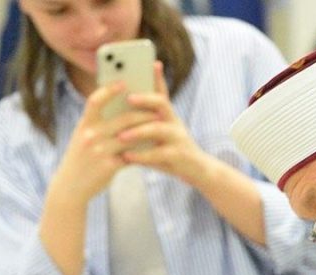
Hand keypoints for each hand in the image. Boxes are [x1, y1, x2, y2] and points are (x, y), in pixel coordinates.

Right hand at [50, 82, 156, 203]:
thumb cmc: (81, 159)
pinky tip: (155, 145)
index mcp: (83, 125)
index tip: (123, 83)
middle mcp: (90, 136)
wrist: (71, 186)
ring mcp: (100, 151)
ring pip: (132, 136)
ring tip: (161, 124)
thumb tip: (122, 110)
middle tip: (158, 108)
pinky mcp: (109, 166)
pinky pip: (133, 155)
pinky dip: (145, 149)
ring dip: (148, 130)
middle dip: (143, 113)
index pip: (94, 101)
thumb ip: (98, 125)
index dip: (109, 90)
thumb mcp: (82, 138)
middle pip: (123, 119)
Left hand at [116, 62, 215, 186]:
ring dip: (138, 131)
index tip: (152, 63)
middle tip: (129, 98)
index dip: (157, 77)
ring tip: (121, 136)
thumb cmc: (172, 150)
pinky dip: (141, 155)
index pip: (161, 91)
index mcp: (167, 115)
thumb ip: (143, 121)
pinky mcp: (178, 156)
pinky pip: (158, 154)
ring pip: (158, 129)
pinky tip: (127, 156)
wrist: (197, 170)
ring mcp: (178, 138)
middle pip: (161, 104)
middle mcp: (174, 122)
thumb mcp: (160, 133)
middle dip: (145, 99)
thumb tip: (118, 109)